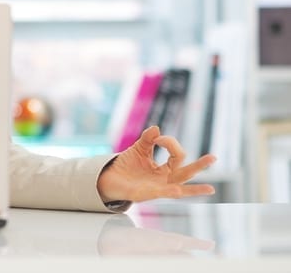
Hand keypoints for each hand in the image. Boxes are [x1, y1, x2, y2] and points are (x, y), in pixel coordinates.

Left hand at [97, 125, 216, 202]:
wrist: (109, 177)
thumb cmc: (127, 165)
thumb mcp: (139, 149)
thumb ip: (148, 139)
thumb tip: (157, 128)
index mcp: (165, 169)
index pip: (177, 155)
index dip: (170, 143)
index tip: (157, 138)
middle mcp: (165, 180)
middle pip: (186, 173)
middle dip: (200, 166)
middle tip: (214, 157)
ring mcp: (157, 188)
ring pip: (180, 189)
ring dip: (194, 189)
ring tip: (210, 188)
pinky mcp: (146, 194)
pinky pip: (160, 194)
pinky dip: (170, 191)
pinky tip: (178, 189)